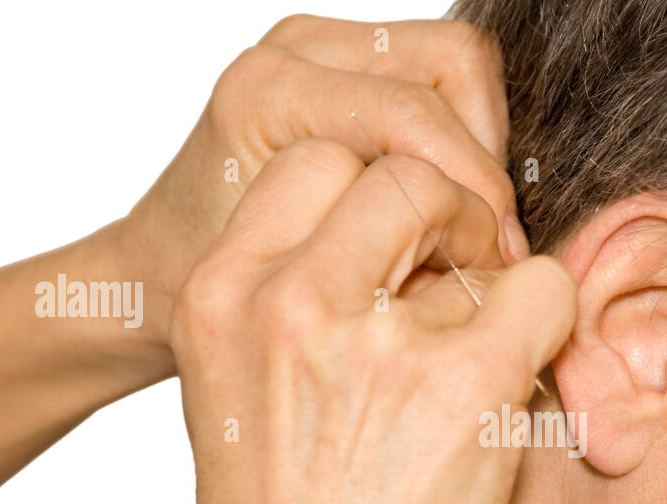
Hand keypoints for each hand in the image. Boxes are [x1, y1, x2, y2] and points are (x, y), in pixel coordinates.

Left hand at [118, 15, 526, 357]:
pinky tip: (447, 212)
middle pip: (456, 65)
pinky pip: (440, 86)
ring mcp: (322, 51)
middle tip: (490, 241)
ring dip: (479, 152)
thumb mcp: (298, 288)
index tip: (497, 257)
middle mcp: (295, 52)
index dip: (476, 187)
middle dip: (485, 159)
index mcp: (269, 93)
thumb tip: (508, 265)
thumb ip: (390, 256)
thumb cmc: (208, 289)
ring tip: (469, 229)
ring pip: (459, 69)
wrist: (159, 273)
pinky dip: (459, 148)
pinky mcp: (345, 69)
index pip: (417, 113)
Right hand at [172, 139, 573, 503]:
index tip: (398, 252)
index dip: (373, 192)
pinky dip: (548, 321)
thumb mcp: (240, 384)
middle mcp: (287, 299)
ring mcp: (376, 341)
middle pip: (394, 168)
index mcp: (220, 290)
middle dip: (440, 209)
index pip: (315, 161)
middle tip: (459, 278)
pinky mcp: (464, 385)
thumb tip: (410, 243)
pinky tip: (516, 379)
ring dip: (490, 267)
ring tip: (477, 347)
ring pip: (472, 211)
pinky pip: (543, 288)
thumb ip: (296, 297)